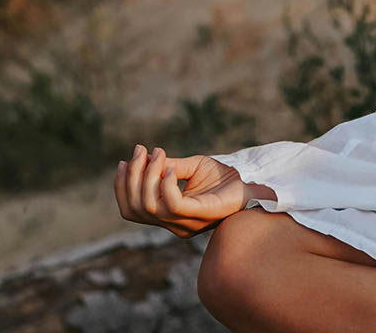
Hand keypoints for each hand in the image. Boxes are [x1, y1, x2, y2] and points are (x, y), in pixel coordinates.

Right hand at [114, 144, 249, 237]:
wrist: (252, 181)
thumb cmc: (223, 176)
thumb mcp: (190, 168)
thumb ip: (167, 166)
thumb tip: (143, 158)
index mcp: (168, 216)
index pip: (132, 211)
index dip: (122, 188)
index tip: (124, 161)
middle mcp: (174, 225)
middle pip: (136, 208)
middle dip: (132, 178)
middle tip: (140, 151)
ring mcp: (185, 223)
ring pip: (150, 206)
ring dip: (147, 176)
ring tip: (157, 154)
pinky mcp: (199, 215)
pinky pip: (172, 204)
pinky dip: (166, 184)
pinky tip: (171, 168)